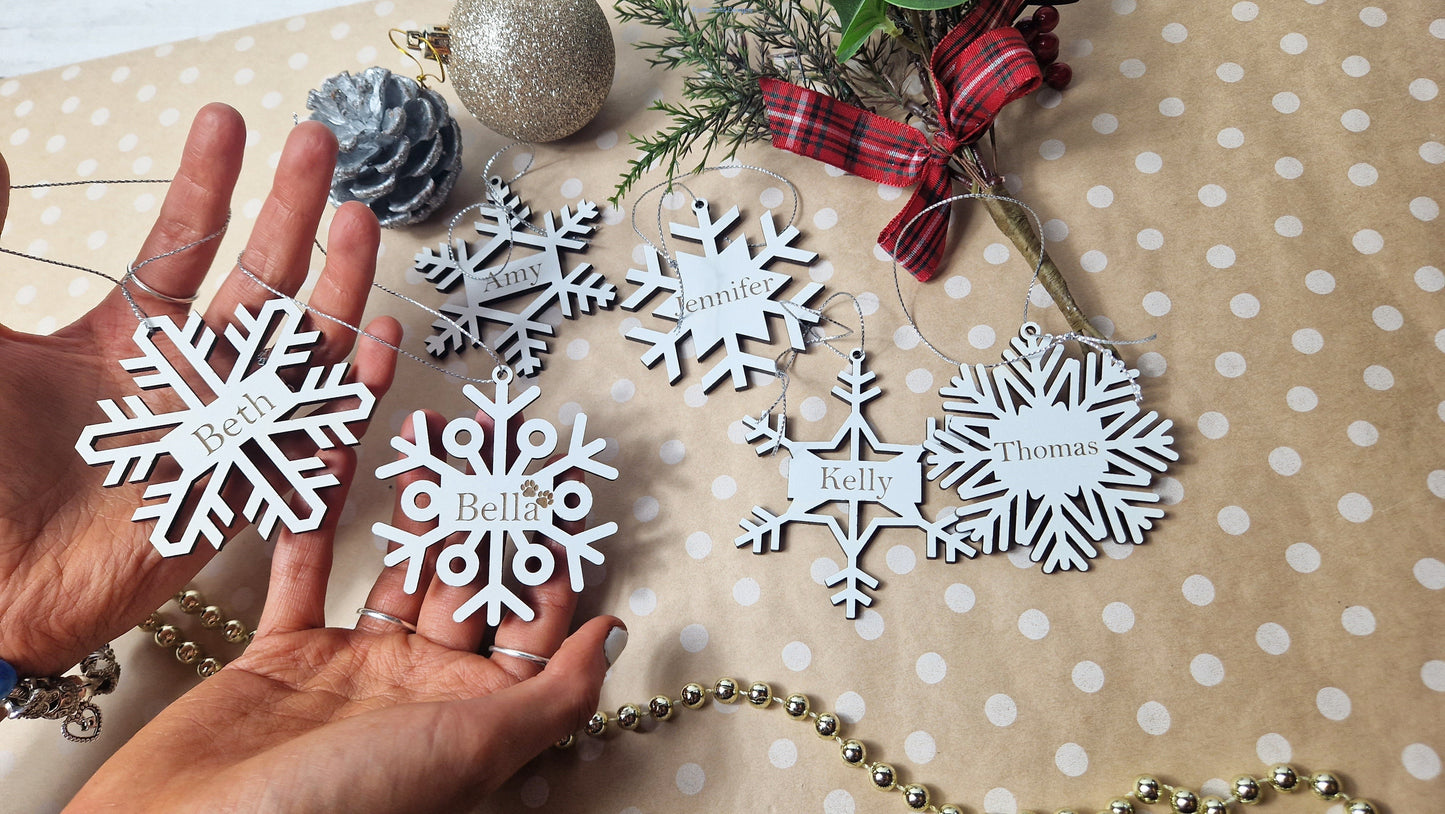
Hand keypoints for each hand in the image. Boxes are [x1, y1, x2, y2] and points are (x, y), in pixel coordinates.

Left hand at [0, 104, 400, 674]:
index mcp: (123, 340)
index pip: (180, 246)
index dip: (207, 182)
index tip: (227, 121)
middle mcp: (184, 378)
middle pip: (259, 280)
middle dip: (292, 208)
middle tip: (317, 142)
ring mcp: (223, 430)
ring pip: (303, 346)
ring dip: (338, 284)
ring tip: (362, 219)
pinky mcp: (248, 489)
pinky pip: (318, 434)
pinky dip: (356, 390)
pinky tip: (379, 340)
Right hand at [69, 414, 624, 813]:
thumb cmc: (339, 812)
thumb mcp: (472, 748)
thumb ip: (553, 693)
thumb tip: (616, 634)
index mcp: (473, 715)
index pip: (530, 622)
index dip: (546, 558)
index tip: (553, 489)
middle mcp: (420, 689)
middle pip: (466, 580)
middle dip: (483, 508)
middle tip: (493, 435)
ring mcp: (351, 670)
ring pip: (396, 568)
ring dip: (413, 503)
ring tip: (430, 430)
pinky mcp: (279, 656)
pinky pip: (303, 572)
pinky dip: (313, 519)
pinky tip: (334, 461)